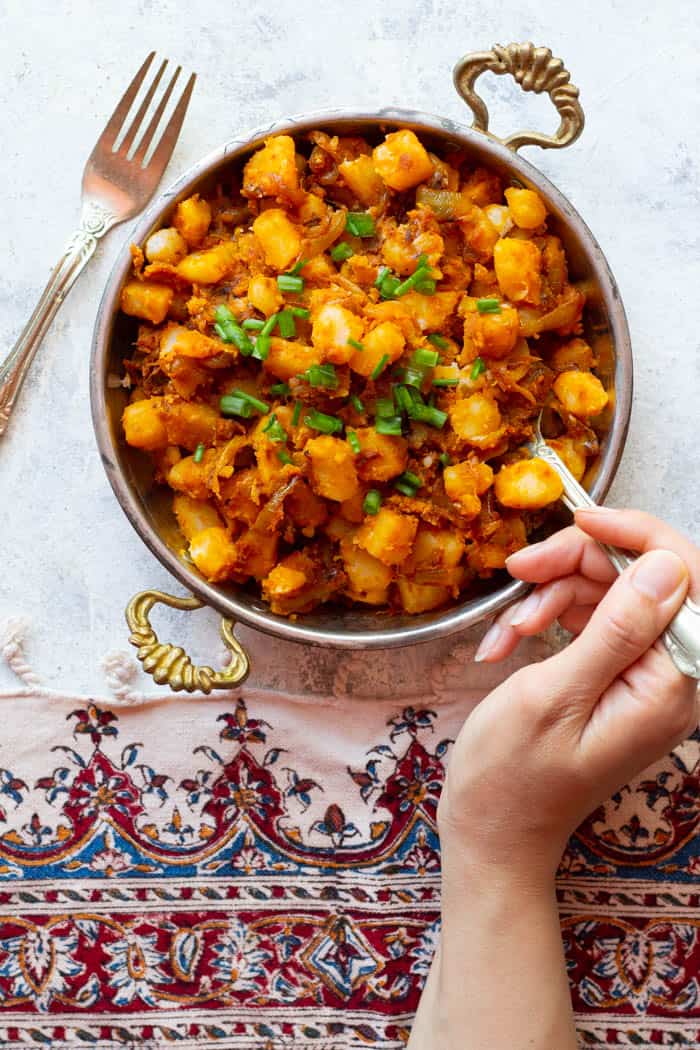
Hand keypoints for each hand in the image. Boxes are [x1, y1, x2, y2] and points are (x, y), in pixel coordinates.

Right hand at [438, 507, 699, 881]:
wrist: (493, 833)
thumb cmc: (512, 777)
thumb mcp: (554, 696)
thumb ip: (615, 630)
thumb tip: (667, 565)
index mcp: (670, 686)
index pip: (684, 579)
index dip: (637, 536)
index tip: (578, 520)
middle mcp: (668, 678)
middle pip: (641, 578)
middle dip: (577, 566)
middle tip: (519, 571)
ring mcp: (642, 678)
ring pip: (610, 593)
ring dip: (552, 596)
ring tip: (507, 632)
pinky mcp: (615, 678)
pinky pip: (591, 621)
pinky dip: (547, 620)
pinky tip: (508, 643)